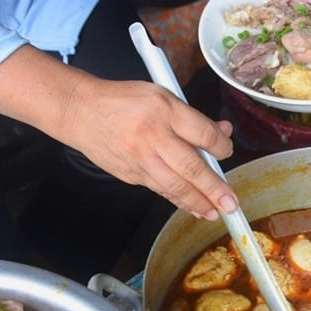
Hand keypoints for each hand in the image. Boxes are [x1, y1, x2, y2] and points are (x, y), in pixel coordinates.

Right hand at [0, 46, 238, 220]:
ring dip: (197, 202)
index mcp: (164, 110)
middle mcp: (153, 136)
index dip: (221, 147)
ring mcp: (140, 159)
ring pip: (174, 186)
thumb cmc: (125, 101)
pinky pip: (159, 189)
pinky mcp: (129, 174)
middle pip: (191, 167)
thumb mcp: (162, 96)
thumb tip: (222, 133)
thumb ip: (191, 118)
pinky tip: (191, 206)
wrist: (80, 111)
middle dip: (214, 188)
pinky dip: (177, 199)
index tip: (228, 152)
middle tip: (230, 204)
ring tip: (214, 213)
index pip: (202, 133)